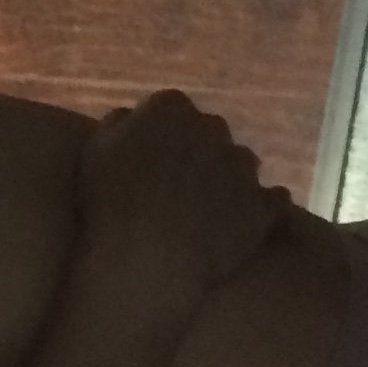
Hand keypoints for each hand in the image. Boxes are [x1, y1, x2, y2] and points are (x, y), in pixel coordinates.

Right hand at [76, 92, 286, 291]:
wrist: (149, 259)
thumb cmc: (112, 202)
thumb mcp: (95, 151)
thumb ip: (117, 123)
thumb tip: (132, 116)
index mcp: (172, 110)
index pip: (169, 106)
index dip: (158, 130)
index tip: (147, 152)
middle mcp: (214, 130)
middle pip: (209, 131)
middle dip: (196, 148)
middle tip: (174, 179)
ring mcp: (243, 169)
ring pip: (240, 162)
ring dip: (227, 175)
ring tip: (205, 205)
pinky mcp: (262, 208)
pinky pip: (272, 199)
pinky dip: (263, 203)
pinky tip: (248, 213)